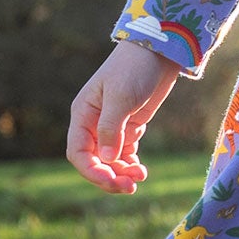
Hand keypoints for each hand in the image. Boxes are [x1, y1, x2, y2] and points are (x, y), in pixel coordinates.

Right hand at [67, 40, 181, 192]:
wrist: (159, 51)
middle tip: (130, 187)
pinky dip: (130, 164)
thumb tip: (107, 159)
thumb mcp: (121, 96)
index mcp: (83, 115)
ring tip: (140, 178)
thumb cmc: (134, 68)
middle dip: (109, 176)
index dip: (92, 171)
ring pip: (110, 160)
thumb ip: (112, 128)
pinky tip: (140, 170)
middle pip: (94, 160)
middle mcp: (93, 123)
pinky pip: (124, 153)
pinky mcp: (130, 126)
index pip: (78, 152)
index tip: (111, 181)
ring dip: (122, 172)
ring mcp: (112, 126)